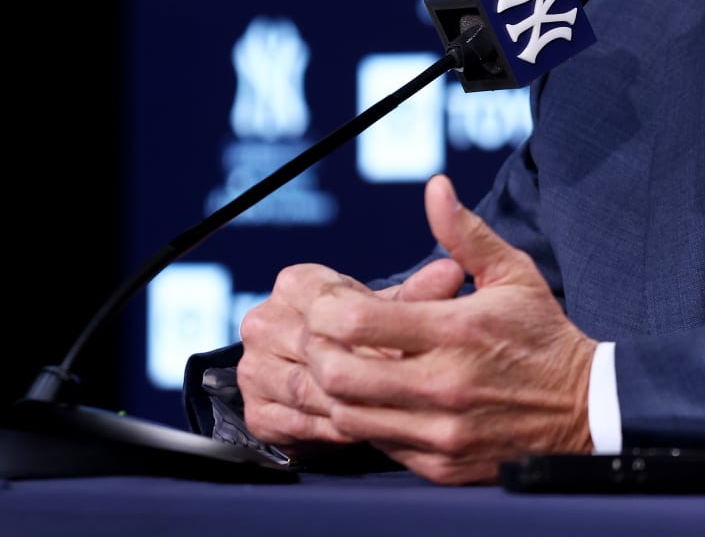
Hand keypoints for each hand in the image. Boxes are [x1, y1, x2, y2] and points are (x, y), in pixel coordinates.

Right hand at [238, 257, 466, 455]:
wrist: (339, 379)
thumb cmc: (369, 334)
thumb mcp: (394, 309)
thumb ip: (418, 293)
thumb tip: (451, 274)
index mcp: (294, 285)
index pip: (327, 301)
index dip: (367, 326)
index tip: (405, 346)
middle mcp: (263, 323)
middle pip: (313, 347)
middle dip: (361, 367)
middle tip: (405, 383)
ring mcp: (253, 368)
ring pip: (304, 387)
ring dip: (348, 401)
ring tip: (389, 407)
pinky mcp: (257, 411)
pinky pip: (294, 422)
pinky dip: (330, 429)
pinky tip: (363, 430)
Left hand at [302, 174, 596, 483]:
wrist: (585, 408)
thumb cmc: (543, 335)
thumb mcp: (512, 273)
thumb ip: (465, 232)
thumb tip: (435, 187)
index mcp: (457, 330)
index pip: (358, 322)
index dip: (326, 308)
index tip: (329, 300)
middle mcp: (444, 384)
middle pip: (339, 374)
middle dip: (317, 351)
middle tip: (324, 336)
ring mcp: (440, 430)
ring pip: (348, 416)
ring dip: (334, 390)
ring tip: (347, 365)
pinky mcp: (440, 465)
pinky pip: (377, 444)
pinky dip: (364, 420)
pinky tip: (375, 398)